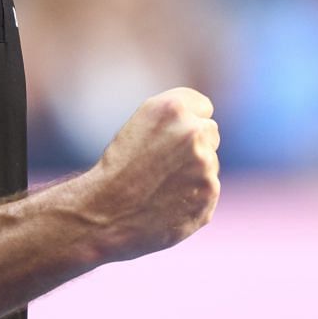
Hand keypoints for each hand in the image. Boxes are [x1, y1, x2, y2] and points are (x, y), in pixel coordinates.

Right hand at [80, 88, 220, 262]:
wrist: (107, 211)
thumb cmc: (120, 166)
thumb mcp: (141, 124)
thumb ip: (178, 117)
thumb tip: (208, 127)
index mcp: (172, 107)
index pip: (203, 107)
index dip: (186, 123)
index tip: (170, 137)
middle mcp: (192, 130)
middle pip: (210, 133)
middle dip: (195, 146)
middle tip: (163, 163)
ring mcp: (205, 163)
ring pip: (210, 164)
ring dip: (194, 173)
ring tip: (162, 185)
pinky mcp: (209, 192)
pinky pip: (208, 191)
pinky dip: (194, 198)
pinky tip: (169, 202)